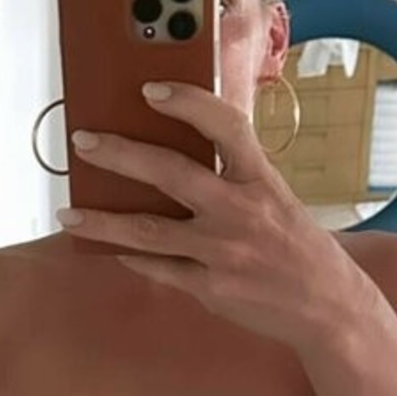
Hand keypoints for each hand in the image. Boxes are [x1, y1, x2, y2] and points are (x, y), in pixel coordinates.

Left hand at [57, 82, 377, 350]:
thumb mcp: (274, 198)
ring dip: (101, 221)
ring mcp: (223, 252)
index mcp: (261, 179)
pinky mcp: (210, 288)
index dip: (188, 102)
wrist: (328, 306)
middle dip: (120, 154)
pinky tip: (108, 247)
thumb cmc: (294, 244)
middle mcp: (241, 211)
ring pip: (148, 231)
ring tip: (68, 213)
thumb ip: (231, 177)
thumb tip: (169, 153)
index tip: (150, 89)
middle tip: (82, 141)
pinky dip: (130, 257)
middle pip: (171, 174)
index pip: (225, 125)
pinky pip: (158, 268)